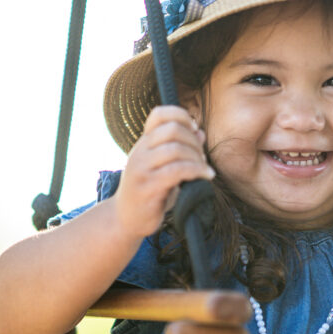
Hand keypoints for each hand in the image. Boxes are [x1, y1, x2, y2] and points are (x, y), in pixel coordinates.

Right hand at [113, 106, 214, 238]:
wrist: (126, 219)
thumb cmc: (150, 193)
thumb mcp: (164, 167)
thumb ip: (180, 149)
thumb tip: (200, 131)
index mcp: (144, 144)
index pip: (159, 114)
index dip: (181, 115)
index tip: (194, 129)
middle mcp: (140, 152)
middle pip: (172, 129)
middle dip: (194, 141)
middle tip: (202, 157)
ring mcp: (142, 169)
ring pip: (176, 149)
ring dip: (197, 158)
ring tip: (205, 170)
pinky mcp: (148, 187)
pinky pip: (177, 171)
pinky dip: (196, 171)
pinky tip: (206, 177)